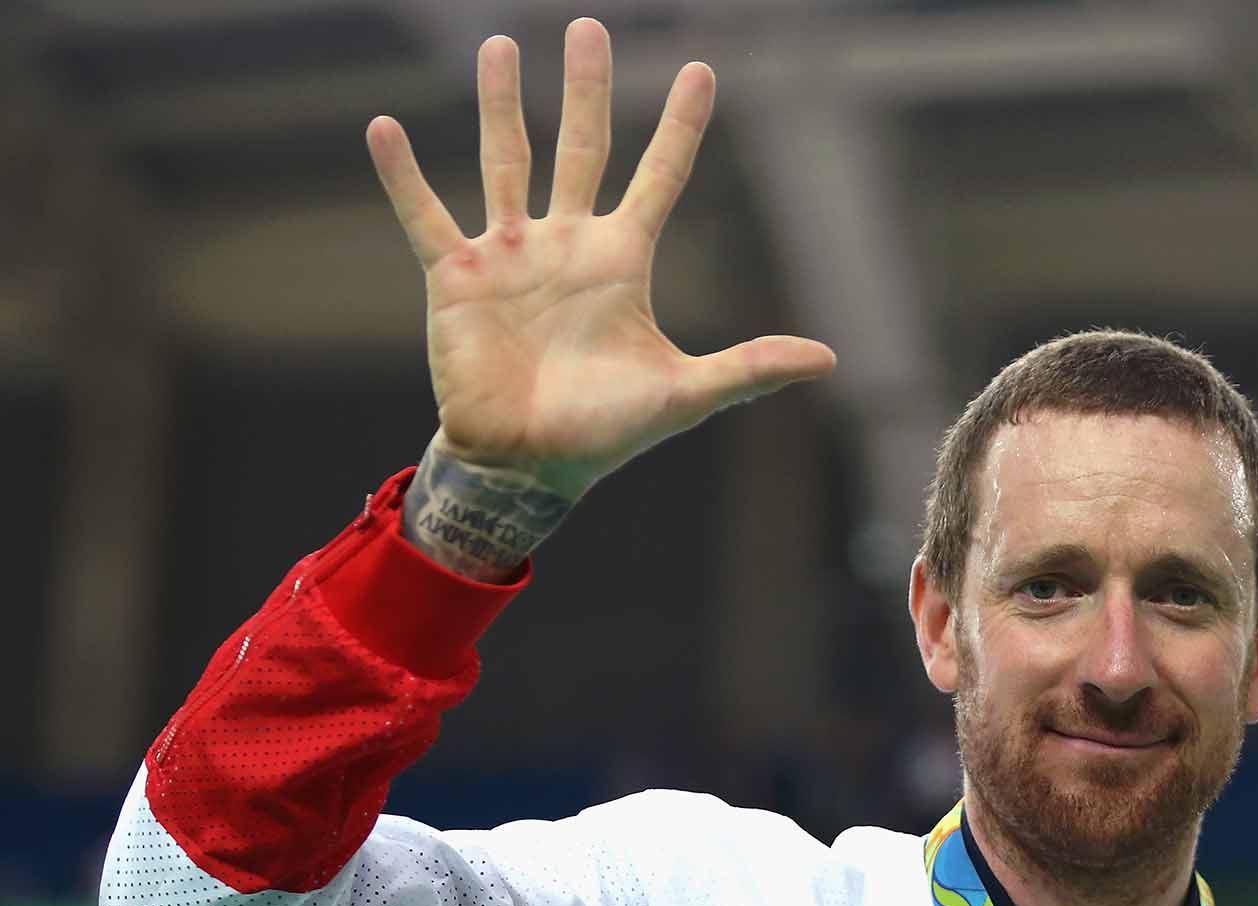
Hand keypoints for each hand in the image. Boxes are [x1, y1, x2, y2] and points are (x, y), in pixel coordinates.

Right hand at [364, 19, 835, 499]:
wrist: (528, 463)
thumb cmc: (605, 432)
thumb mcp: (685, 395)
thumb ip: (749, 368)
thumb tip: (827, 359)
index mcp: (622, 260)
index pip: (659, 177)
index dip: (681, 128)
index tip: (703, 71)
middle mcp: (566, 243)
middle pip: (581, 148)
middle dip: (587, 90)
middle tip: (589, 28)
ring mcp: (509, 254)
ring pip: (504, 160)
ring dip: (502, 106)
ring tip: (501, 47)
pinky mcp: (457, 278)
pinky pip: (426, 216)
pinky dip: (403, 176)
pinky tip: (384, 128)